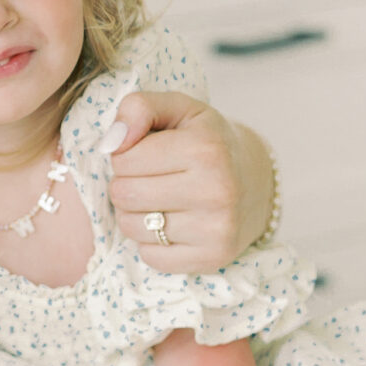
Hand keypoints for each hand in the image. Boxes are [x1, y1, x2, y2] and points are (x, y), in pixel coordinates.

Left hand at [107, 93, 259, 271]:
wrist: (254, 180)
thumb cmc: (207, 141)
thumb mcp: (178, 109)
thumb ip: (139, 107)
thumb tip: (110, 143)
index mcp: (205, 149)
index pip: (122, 159)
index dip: (125, 155)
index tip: (147, 153)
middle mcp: (215, 191)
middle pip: (124, 195)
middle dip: (126, 184)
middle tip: (150, 178)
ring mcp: (216, 229)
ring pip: (131, 228)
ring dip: (135, 214)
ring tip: (159, 200)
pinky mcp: (213, 258)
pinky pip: (150, 256)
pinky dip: (151, 242)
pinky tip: (171, 224)